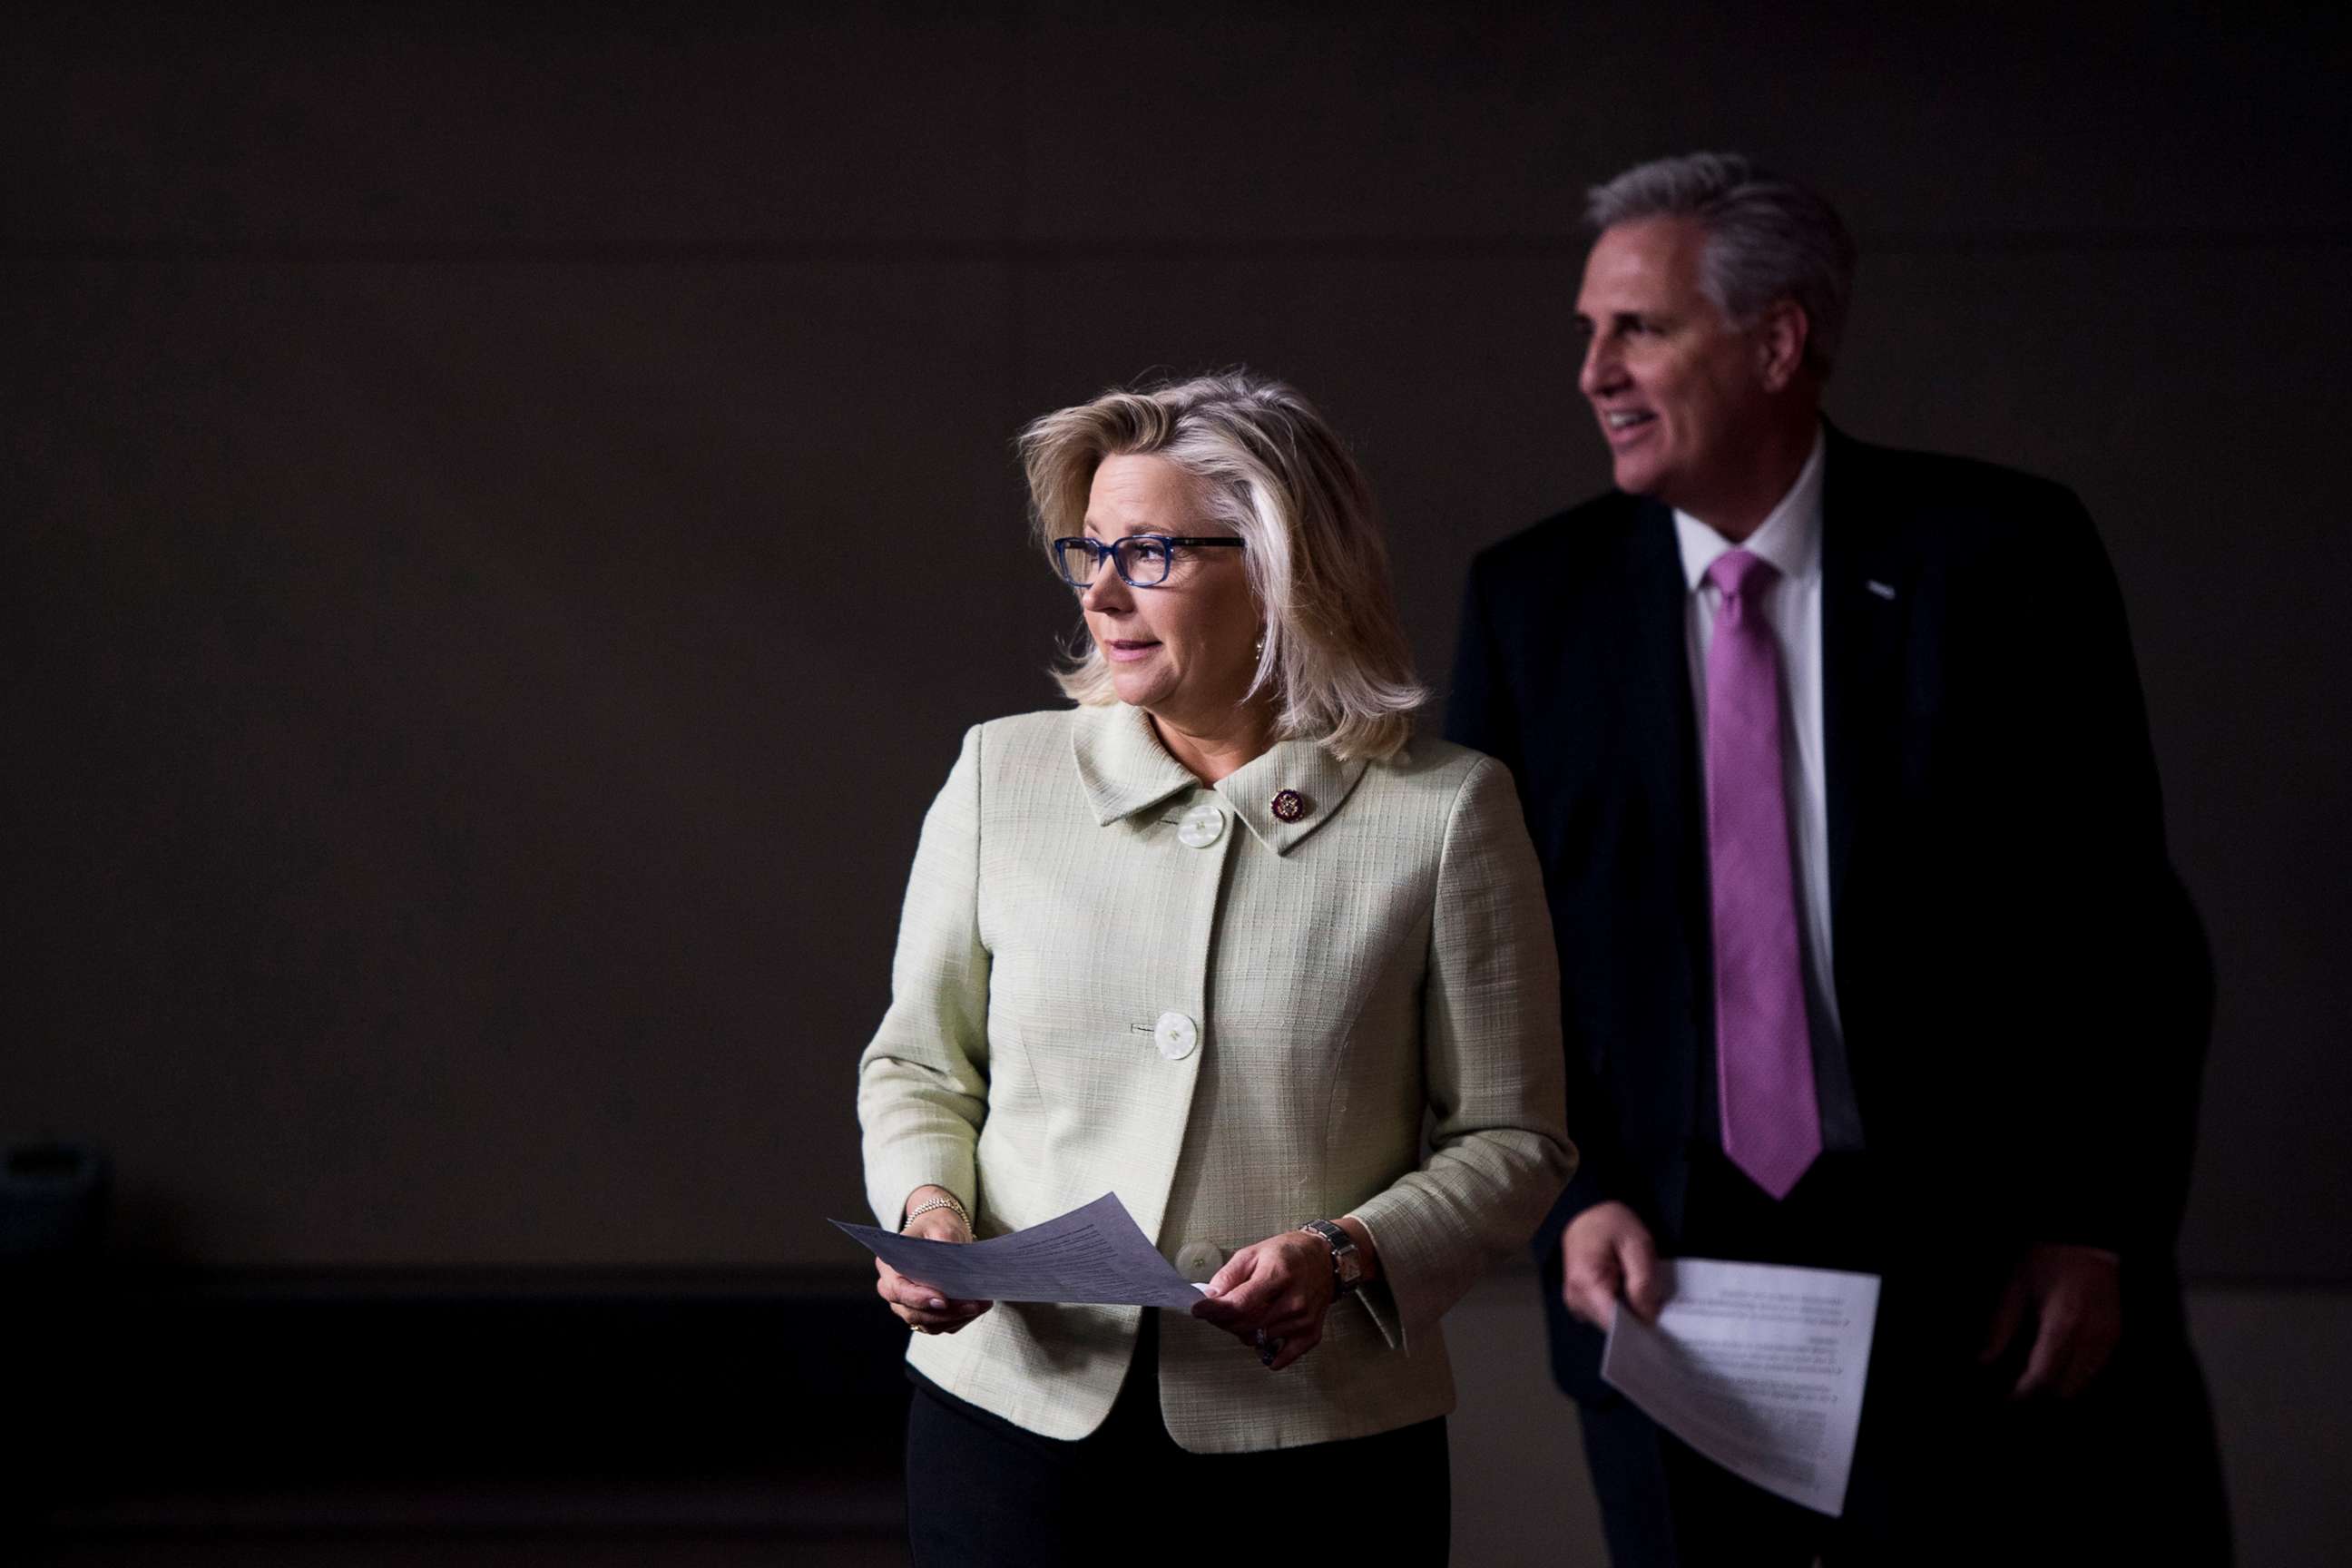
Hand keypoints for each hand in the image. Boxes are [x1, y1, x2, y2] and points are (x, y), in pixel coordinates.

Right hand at [875, 1185, 993, 1335]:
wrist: (940, 1233)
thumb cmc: (935, 1227)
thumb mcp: (940, 1226)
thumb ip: (943, 1244)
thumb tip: (952, 1270)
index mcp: (889, 1266)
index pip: (898, 1290)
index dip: (918, 1298)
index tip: (943, 1300)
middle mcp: (893, 1290)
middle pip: (912, 1313)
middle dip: (945, 1313)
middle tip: (973, 1304)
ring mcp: (908, 1306)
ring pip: (928, 1324)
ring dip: (957, 1318)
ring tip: (983, 1304)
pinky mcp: (925, 1315)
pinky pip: (941, 1326)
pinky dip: (960, 1320)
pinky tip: (978, 1307)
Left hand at [1191, 1230, 1337, 1371]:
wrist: (1325, 1260)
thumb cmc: (1288, 1254)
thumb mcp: (1253, 1253)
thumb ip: (1228, 1276)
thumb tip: (1210, 1298)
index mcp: (1278, 1275)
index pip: (1239, 1304)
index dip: (1214, 1310)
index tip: (1198, 1310)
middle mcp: (1293, 1301)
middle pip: (1245, 1326)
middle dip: (1224, 1320)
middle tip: (1220, 1310)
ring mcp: (1303, 1320)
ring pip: (1257, 1341)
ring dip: (1243, 1332)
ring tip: (1246, 1314)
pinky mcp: (1311, 1334)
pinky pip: (1282, 1357)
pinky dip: (1266, 1353)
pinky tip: (1261, 1338)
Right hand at [1558, 1201, 1662, 1329]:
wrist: (1587, 1209)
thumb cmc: (1610, 1222)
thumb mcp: (1636, 1244)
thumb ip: (1643, 1282)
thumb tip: (1649, 1317)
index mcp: (1586, 1285)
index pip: (1615, 1324)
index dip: (1639, 1328)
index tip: (1662, 1326)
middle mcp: (1576, 1300)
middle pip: (1613, 1326)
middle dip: (1637, 1318)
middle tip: (1658, 1304)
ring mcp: (1576, 1302)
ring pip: (1610, 1321)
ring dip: (1630, 1312)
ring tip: (1643, 1293)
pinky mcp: (1581, 1299)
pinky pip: (1605, 1312)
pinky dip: (1621, 1306)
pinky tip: (1631, 1292)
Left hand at [1979, 1244, 2121, 1399]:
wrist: (2087, 1242)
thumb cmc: (2047, 1260)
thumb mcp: (2016, 1287)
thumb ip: (2000, 1327)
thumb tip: (1984, 1359)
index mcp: (2062, 1323)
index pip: (2043, 1376)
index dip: (2024, 1394)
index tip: (2008, 1401)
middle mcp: (2091, 1336)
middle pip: (2066, 1389)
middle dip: (2041, 1396)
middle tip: (2019, 1394)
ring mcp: (2108, 1338)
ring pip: (2084, 1384)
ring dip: (2059, 1388)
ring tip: (2035, 1384)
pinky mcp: (2116, 1336)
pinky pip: (2096, 1371)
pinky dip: (2076, 1376)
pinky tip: (2057, 1370)